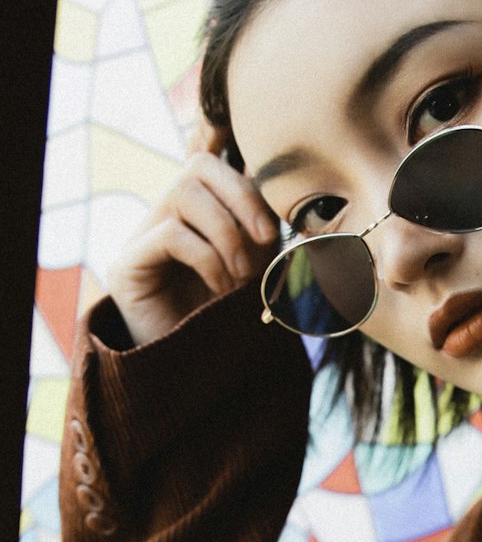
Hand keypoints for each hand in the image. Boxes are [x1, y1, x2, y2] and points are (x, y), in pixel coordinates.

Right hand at [107, 119, 279, 345]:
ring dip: (225, 233)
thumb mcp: (259, 269)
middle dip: (241, 199)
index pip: (219, 167)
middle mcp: (164, 217)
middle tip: (264, 241)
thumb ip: (267, 232)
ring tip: (240, 274)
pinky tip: (220, 288)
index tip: (276, 230)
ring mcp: (141, 238)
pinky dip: (207, 258)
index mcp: (197, 214)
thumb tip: (293, 200)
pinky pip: (170, 234)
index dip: (252, 188)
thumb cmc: (231, 322)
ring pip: (183, 193)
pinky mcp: (126, 265)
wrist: (195, 375)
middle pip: (198, 166)